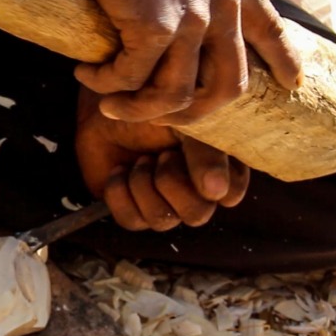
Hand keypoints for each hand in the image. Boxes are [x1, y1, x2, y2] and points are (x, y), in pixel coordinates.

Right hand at [57, 0, 301, 124]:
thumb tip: (189, 10)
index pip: (273, 31)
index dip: (284, 63)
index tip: (292, 84)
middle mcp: (225, 2)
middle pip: (227, 86)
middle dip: (193, 114)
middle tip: (162, 118)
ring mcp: (193, 17)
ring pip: (175, 95)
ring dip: (138, 109)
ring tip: (111, 104)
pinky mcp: (156, 26)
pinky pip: (130, 78)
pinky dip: (105, 84)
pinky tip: (86, 74)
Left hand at [75, 87, 248, 230]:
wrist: (106, 115)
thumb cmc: (150, 115)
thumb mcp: (182, 123)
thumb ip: (205, 150)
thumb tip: (216, 190)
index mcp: (219, 169)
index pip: (230, 193)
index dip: (208, 174)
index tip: (187, 146)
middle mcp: (196, 194)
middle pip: (196, 214)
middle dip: (171, 180)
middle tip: (160, 155)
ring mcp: (166, 207)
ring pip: (162, 220)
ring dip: (143, 184)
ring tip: (140, 160)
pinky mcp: (134, 214)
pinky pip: (132, 221)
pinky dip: (120, 192)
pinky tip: (119, 171)